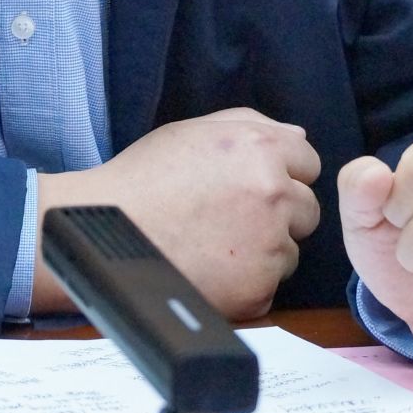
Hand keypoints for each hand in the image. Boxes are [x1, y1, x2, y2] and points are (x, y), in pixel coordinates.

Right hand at [35, 108, 320, 318]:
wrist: (104, 231)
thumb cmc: (143, 179)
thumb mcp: (191, 131)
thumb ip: (251, 124)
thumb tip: (299, 139)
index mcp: (260, 149)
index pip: (308, 163)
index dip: (281, 174)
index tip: (253, 188)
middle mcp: (273, 194)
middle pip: (307, 209)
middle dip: (280, 214)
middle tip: (231, 219)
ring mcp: (268, 244)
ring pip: (290, 251)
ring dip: (264, 251)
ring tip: (214, 245)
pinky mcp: (256, 287)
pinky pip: (269, 286)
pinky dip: (246, 284)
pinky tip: (210, 270)